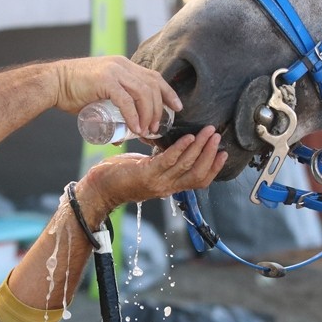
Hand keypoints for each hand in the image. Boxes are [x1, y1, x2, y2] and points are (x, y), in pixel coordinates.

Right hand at [54, 56, 180, 137]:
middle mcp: (122, 65)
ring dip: (149, 114)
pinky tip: (135, 127)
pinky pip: (126, 100)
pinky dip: (134, 116)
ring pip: (143, 93)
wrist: (52, 83)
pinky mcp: (104, 81)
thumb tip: (123, 134)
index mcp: (124, 65)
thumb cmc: (74, 92)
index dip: (169, 92)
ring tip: (146, 130)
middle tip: (157, 128)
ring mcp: (114, 72)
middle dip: (160, 109)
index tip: (177, 108)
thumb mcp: (101, 94)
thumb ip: (114, 106)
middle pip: (153, 86)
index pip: (154, 77)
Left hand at [77, 127, 226, 217]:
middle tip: (217, 135)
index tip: (223, 153)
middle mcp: (167, 187)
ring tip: (207, 132)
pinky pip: (168, 161)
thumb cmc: (120, 176)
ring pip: (187, 166)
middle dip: (210, 153)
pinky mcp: (146, 175)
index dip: (214, 168)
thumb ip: (162, 161)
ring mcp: (158, 182)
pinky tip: (187, 138)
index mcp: (169, 186)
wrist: (98, 189)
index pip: (200, 181)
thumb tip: (176, 146)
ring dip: (200, 147)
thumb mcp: (148, 168)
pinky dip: (180, 149)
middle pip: (198, 173)